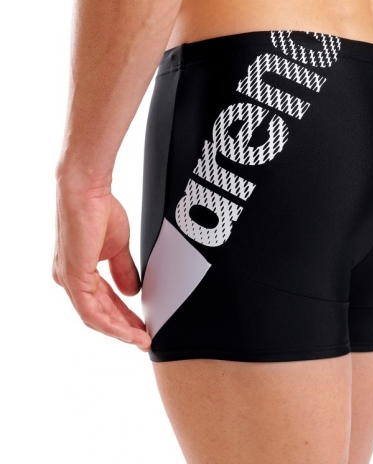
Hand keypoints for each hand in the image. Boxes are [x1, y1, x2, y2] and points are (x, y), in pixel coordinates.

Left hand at [52, 177, 150, 350]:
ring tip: (141, 339)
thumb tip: (132, 291)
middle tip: (144, 339)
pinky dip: (112, 323)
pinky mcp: (73, 278)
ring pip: (96, 317)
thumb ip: (123, 271)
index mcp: (79, 271)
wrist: (87, 191)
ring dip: (121, 330)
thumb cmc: (98, 209)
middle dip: (124, 328)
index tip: (142, 326)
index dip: (124, 317)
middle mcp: (70, 279)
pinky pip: (92, 312)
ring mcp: (69, 280)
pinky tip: (128, 330)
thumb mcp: (117, 247)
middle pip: (100, 314)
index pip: (104, 302)